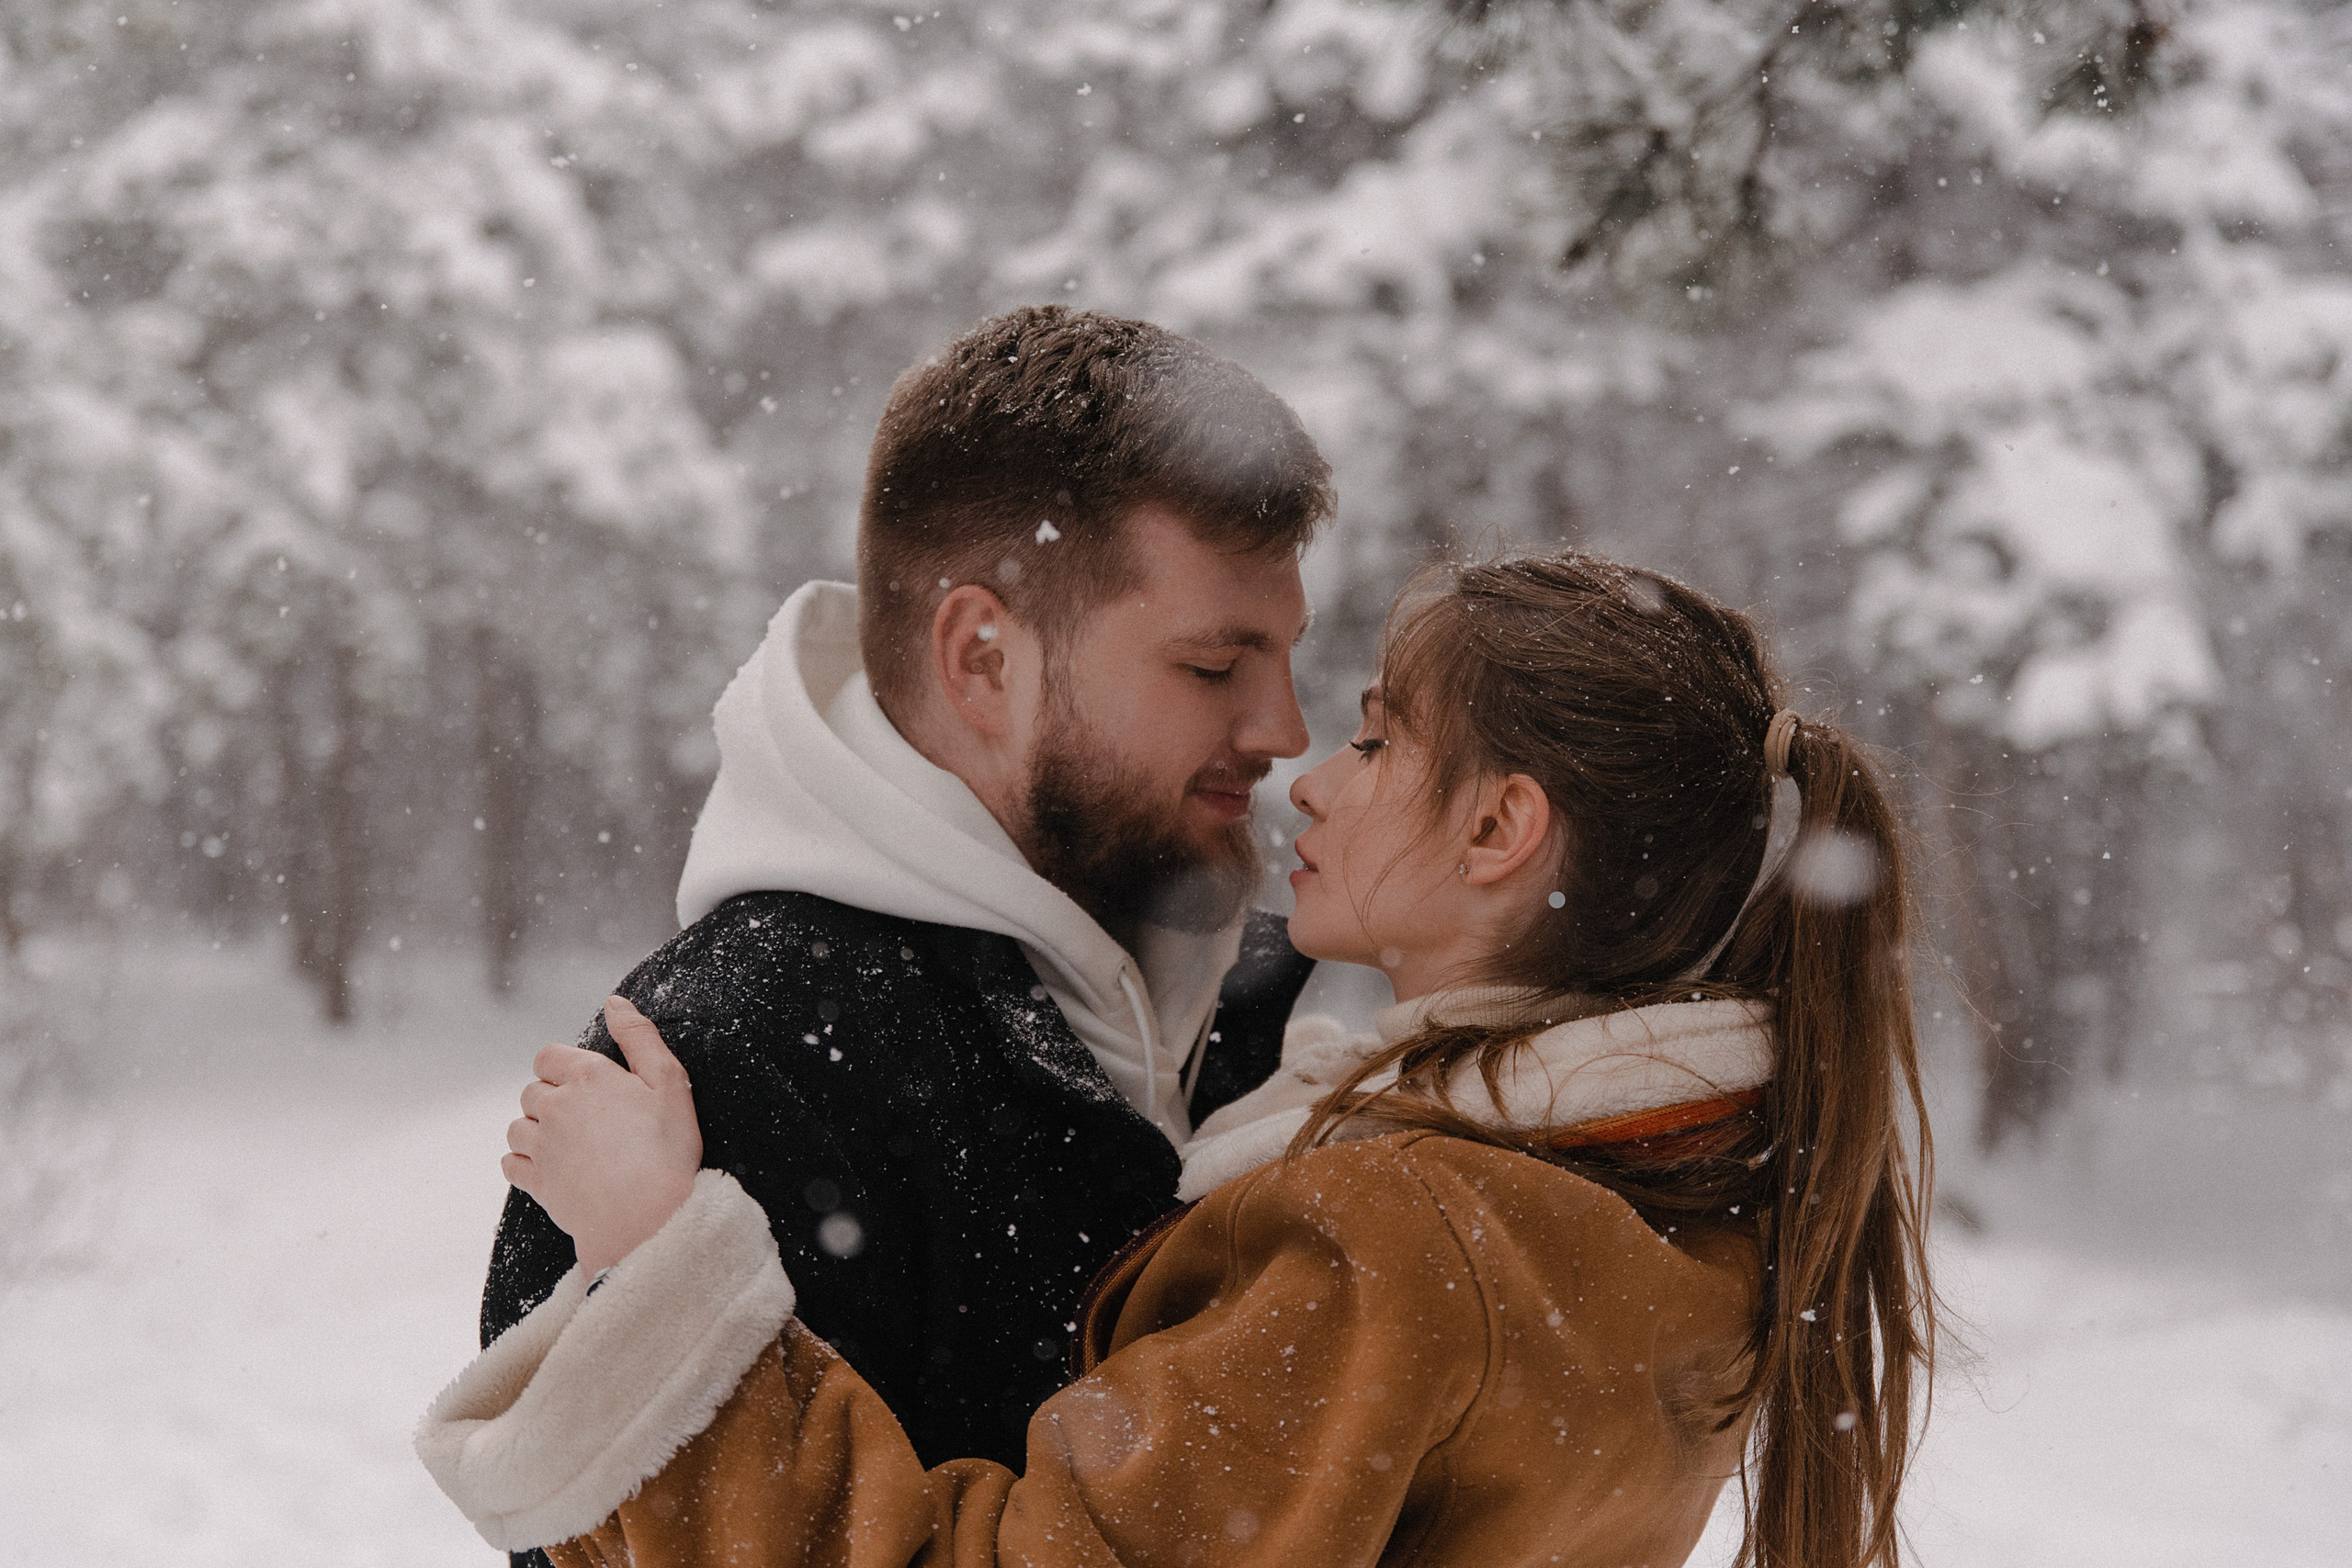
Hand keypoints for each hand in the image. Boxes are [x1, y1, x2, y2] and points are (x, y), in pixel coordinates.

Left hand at [504, 995, 703, 1273]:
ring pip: (518, 1127)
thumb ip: (640, 1036)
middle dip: (551, 1100)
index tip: (585, 1085)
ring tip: (568, 1145)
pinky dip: (522, 1163)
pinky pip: (510, 1163)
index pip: (548, 1056)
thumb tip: (614, 1002)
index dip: (562, 1067)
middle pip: (532, 1092)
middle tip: (587, 1120)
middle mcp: (555, 1106)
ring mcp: (542, 1146)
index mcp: (587, 1076)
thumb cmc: (667, 1149)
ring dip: (535, 1131)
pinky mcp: (536, 1182)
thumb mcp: (669, 1082)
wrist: (649, 1217)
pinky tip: (548, 1168)